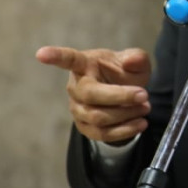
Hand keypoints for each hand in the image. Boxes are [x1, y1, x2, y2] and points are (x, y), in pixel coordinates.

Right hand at [37, 45, 152, 142]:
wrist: (126, 96)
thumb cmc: (124, 73)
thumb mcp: (136, 62)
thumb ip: (137, 58)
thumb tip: (133, 60)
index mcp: (84, 64)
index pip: (68, 59)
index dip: (55, 56)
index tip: (41, 54)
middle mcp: (76, 86)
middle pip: (91, 95)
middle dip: (121, 96)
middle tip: (144, 95)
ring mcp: (77, 108)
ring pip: (98, 117)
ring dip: (126, 114)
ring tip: (146, 107)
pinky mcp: (84, 126)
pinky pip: (102, 133)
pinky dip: (124, 131)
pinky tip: (140, 123)